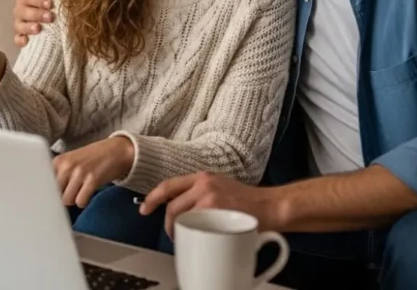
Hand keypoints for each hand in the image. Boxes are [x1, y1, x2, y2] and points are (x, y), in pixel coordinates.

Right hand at [13, 0, 54, 47]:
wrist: (49, 20)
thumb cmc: (48, 1)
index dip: (38, 0)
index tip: (50, 3)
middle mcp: (20, 10)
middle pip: (23, 11)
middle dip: (36, 14)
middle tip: (50, 17)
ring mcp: (19, 24)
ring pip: (19, 25)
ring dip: (28, 27)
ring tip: (38, 29)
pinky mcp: (21, 37)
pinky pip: (17, 39)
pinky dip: (21, 40)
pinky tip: (27, 42)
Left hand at [53, 136, 134, 207]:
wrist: (116, 150)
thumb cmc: (91, 158)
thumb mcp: (70, 161)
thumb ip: (58, 174)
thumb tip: (46, 194)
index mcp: (58, 160)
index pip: (44, 183)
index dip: (48, 192)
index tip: (51, 196)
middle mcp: (67, 165)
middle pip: (55, 194)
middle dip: (62, 196)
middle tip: (71, 192)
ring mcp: (80, 172)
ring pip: (67, 200)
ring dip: (73, 199)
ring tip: (80, 191)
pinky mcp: (92, 180)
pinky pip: (80, 201)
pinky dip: (83, 201)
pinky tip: (87, 193)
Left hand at [140, 172, 283, 236]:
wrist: (272, 205)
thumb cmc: (249, 202)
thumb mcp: (220, 188)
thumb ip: (200, 194)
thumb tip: (181, 209)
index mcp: (203, 177)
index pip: (169, 185)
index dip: (152, 198)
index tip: (144, 208)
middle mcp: (204, 184)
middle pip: (172, 205)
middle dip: (167, 224)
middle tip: (171, 233)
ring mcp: (210, 198)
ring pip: (181, 217)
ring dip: (178, 231)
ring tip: (184, 238)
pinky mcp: (217, 211)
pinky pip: (195, 225)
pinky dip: (193, 235)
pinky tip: (198, 240)